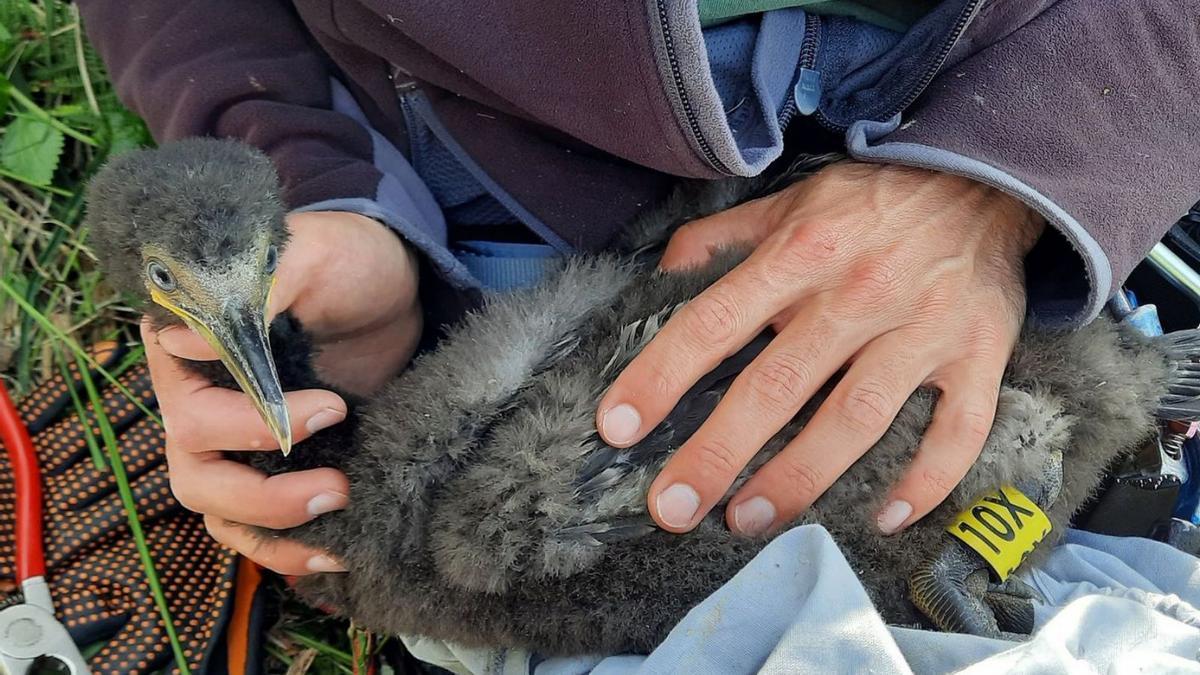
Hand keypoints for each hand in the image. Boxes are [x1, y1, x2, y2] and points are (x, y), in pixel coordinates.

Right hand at [144, 211, 421, 573]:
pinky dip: (286, 547)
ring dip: (272, 531)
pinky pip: (253, 525)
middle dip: (262, 493)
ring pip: (218, 510)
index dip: (248, 424)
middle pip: (196, 472)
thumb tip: (180, 340)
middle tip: (336, 484)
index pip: (189, 407)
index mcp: (189, 348)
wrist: (392, 287)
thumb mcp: (313, 255)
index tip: (330, 408)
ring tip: (337, 526)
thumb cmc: (344, 260)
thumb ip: (260, 287)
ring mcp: (232, 440)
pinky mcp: (272, 465)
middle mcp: (198, 400)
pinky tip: (335, 554)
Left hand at [596, 161, 1044, 536]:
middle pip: (777, 384)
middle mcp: (858, 293)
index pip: (715, 320)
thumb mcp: (788, 200)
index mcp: (801, 252)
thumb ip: (720, 238)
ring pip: (857, 418)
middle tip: (672, 508)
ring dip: (800, 477)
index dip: (661, 375)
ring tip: (748, 519)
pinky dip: (925, 480)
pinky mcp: (979, 354)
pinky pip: (958, 429)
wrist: (988, 173)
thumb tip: (660, 281)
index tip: (618, 426)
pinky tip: (883, 517)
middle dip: (718, 452)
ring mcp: (922, 328)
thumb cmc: (873, 199)